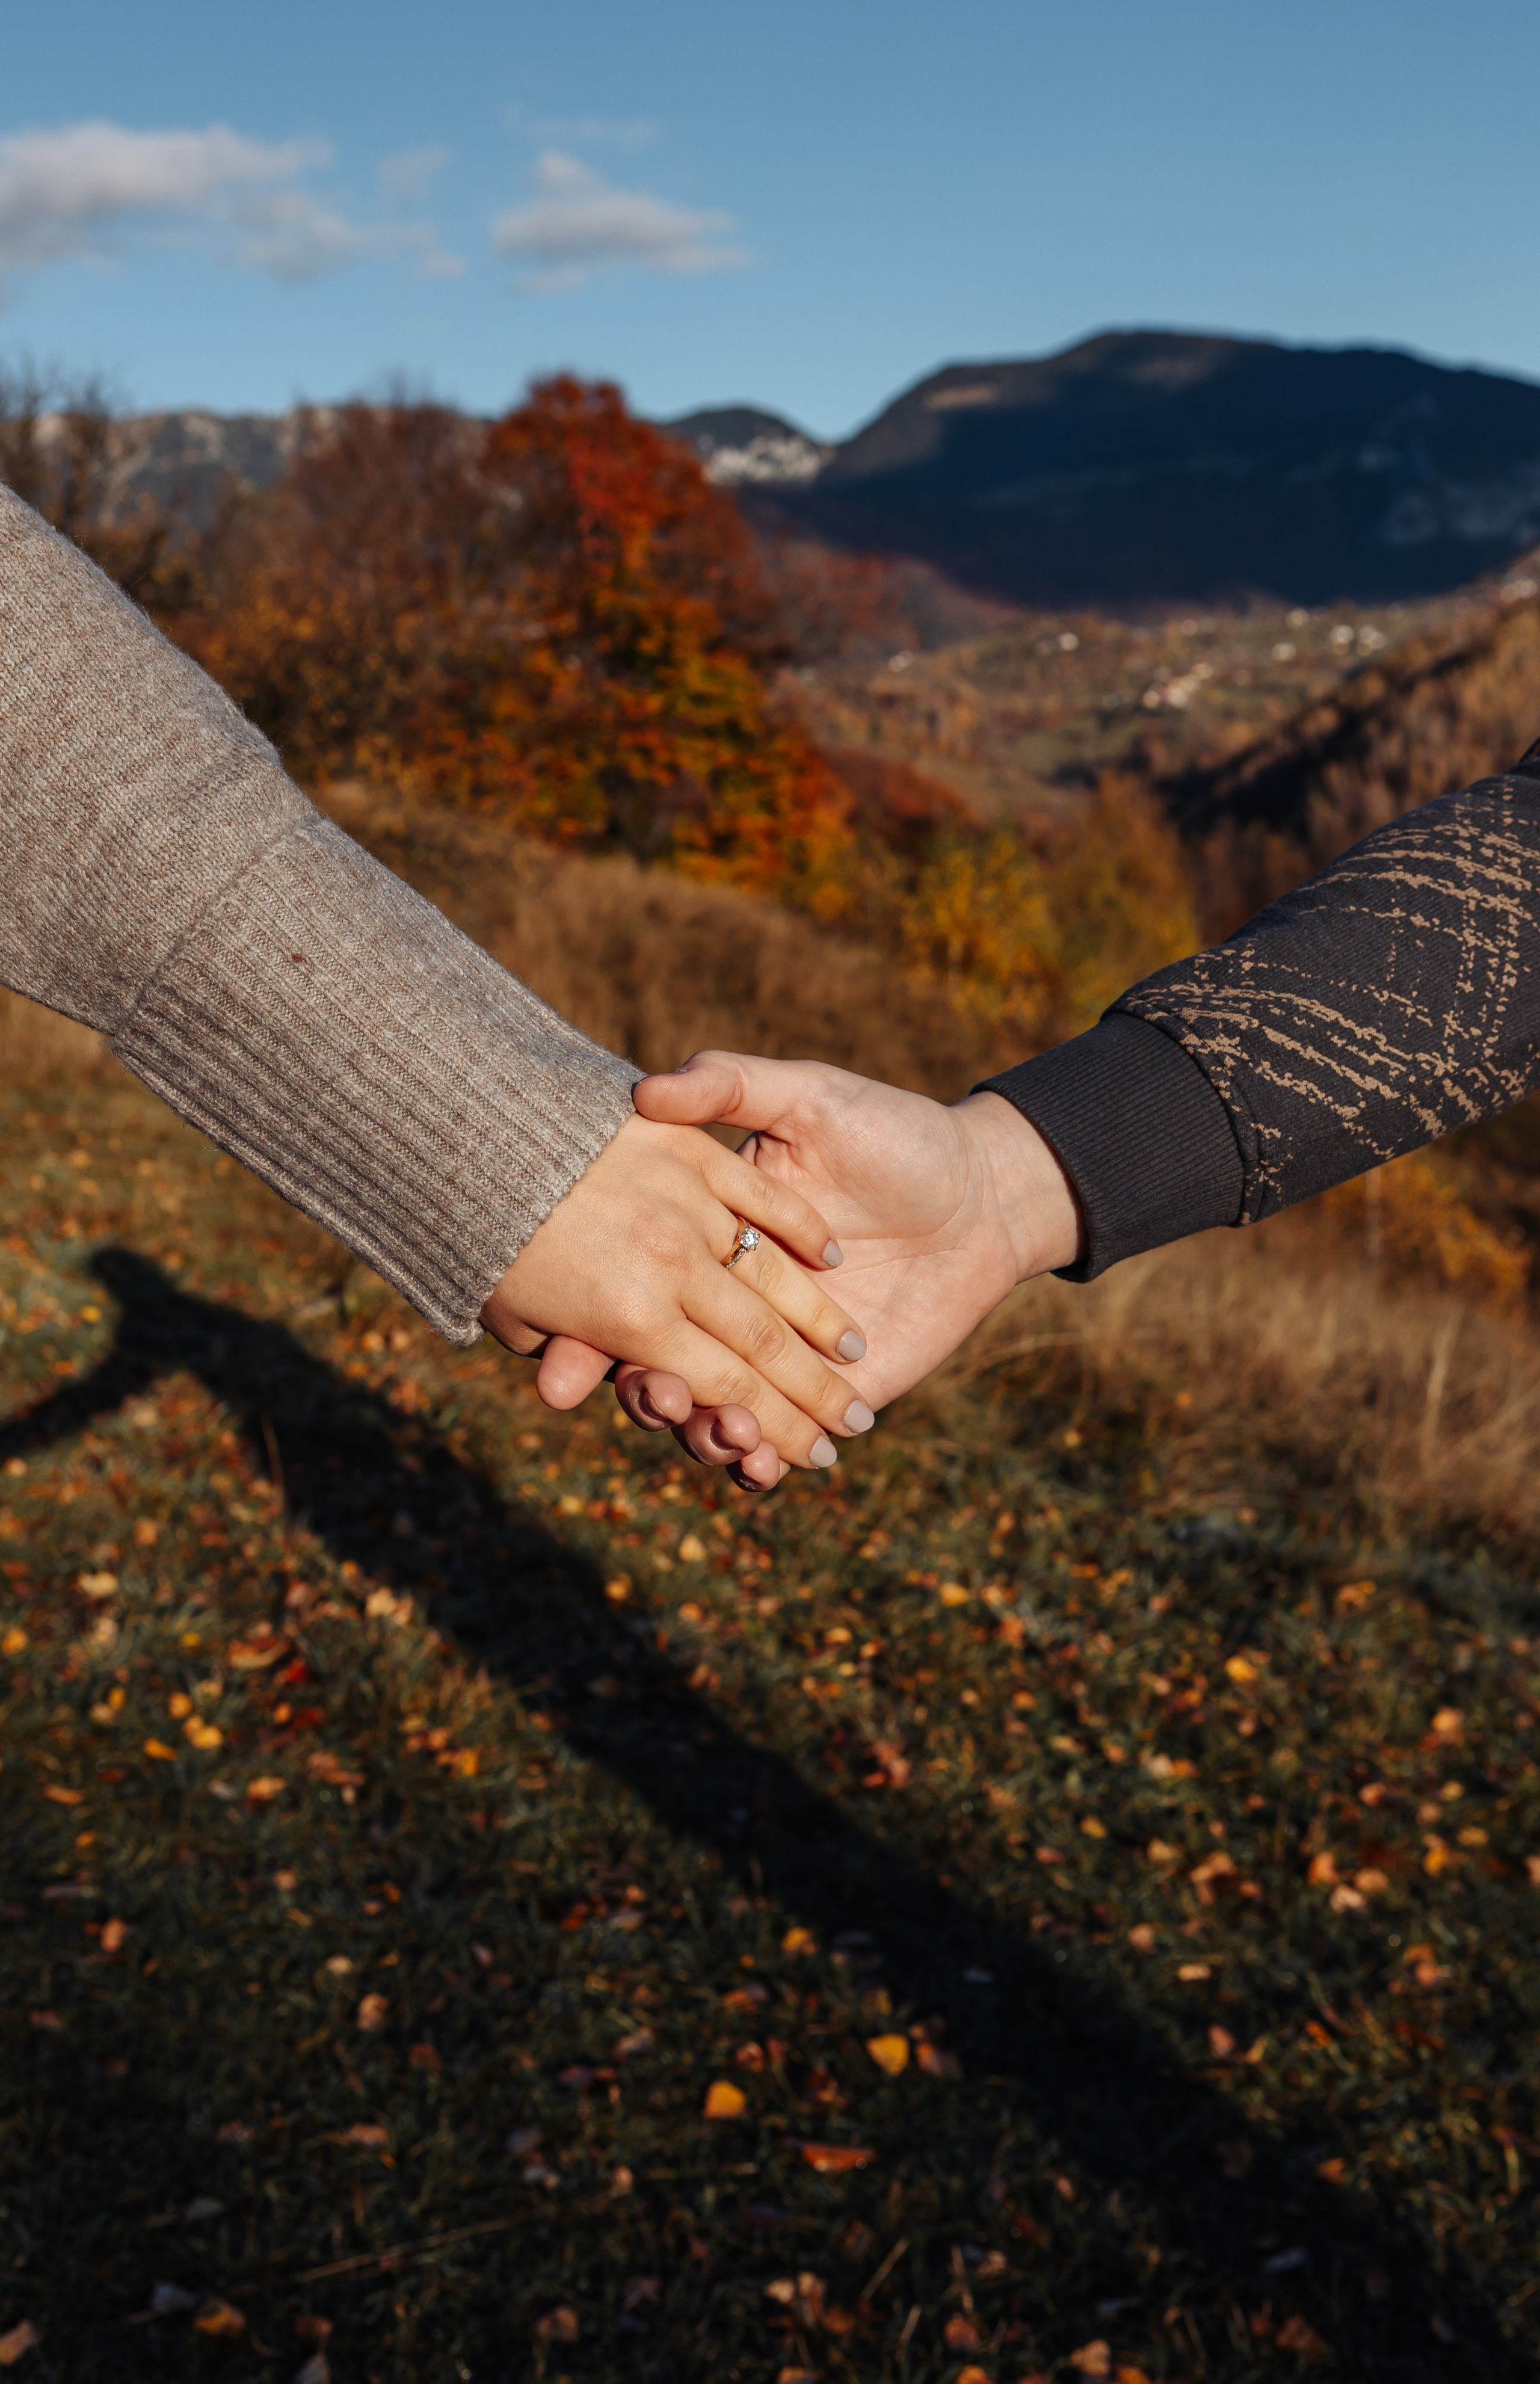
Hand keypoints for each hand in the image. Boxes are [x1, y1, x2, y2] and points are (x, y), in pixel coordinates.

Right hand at [538, 1057, 1082, 1485]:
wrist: (985, 1193)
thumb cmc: (893, 1133)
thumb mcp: (807, 1095)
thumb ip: (730, 1086)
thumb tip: (646, 1092)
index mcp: (705, 1241)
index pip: (627, 1293)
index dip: (584, 1335)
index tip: (561, 1367)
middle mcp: (728, 1305)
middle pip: (658, 1366)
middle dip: (647, 1395)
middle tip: (656, 1396)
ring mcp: (777, 1357)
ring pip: (713, 1416)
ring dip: (706, 1435)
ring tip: (729, 1431)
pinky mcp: (829, 1395)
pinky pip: (777, 1447)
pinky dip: (761, 1466)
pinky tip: (763, 1466)